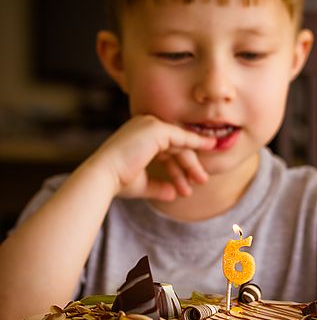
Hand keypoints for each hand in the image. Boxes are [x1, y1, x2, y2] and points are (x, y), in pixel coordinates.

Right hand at [88, 115, 215, 200]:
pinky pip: (182, 138)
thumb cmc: (117, 181)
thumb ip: (158, 187)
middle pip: (175, 146)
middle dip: (189, 165)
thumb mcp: (142, 184)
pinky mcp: (156, 129)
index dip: (178, 167)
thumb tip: (173, 195)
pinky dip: (197, 143)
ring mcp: (150, 124)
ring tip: (202, 180)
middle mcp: (143, 125)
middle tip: (201, 181)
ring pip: (180, 144)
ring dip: (193, 163)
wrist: (103, 177)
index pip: (165, 150)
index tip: (190, 182)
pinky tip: (210, 149)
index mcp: (138, 136)